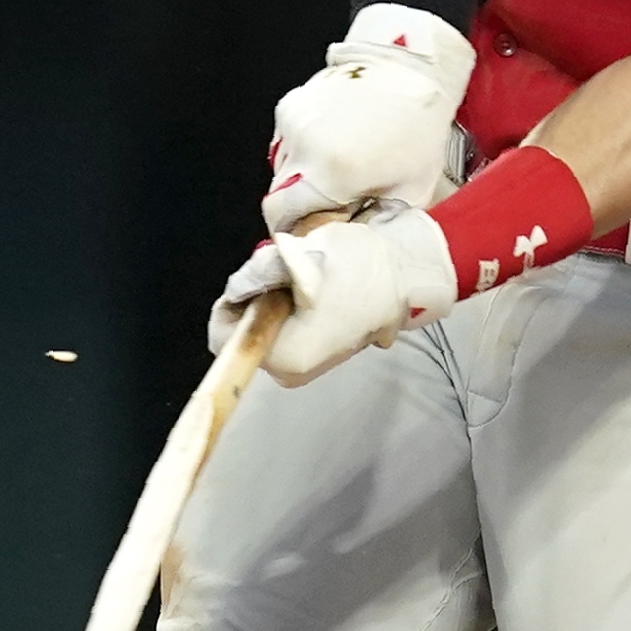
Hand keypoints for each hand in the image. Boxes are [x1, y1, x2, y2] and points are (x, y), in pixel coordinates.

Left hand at [205, 203, 461, 384]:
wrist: (407, 271)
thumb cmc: (357, 267)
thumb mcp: (298, 258)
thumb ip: (257, 273)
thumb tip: (239, 287)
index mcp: (283, 358)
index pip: (223, 335)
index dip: (234, 299)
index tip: (256, 275)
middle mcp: (292, 371)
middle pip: (245, 331)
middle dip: (256, 298)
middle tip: (284, 271)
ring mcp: (308, 365)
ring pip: (267, 327)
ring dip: (275, 298)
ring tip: (305, 275)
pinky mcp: (322, 351)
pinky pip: (288, 327)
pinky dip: (293, 305)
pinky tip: (316, 285)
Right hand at [260, 5, 472, 231]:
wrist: (411, 68)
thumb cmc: (417, 126)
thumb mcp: (409, 190)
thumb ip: (374, 223)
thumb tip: (350, 241)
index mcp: (332, 173)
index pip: (281, 218)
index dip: (294, 230)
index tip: (313, 230)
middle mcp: (305, 147)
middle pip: (278, 195)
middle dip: (300, 206)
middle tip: (333, 202)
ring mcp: (294, 123)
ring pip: (280, 169)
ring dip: (302, 177)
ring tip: (339, 168)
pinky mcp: (291, 105)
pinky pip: (285, 143)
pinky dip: (303, 151)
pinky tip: (334, 143)